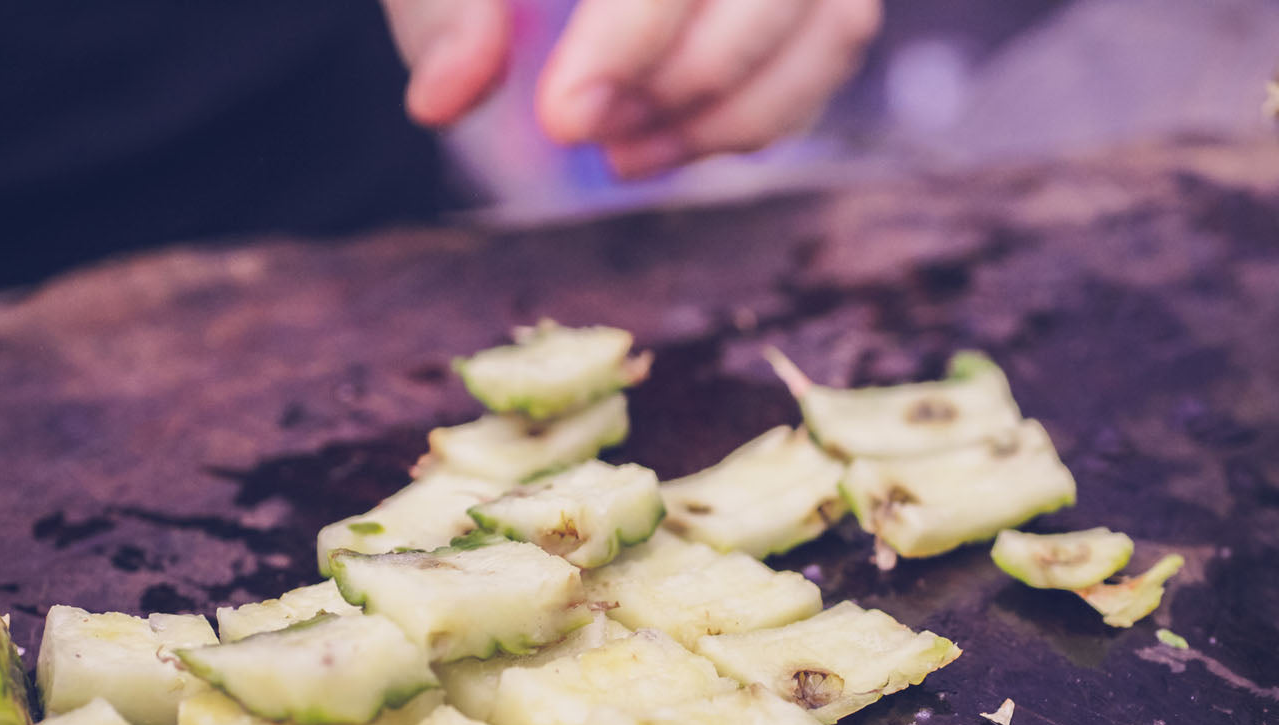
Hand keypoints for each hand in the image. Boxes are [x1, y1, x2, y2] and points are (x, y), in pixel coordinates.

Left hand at [379, 0, 881, 178]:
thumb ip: (443, 7)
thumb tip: (445, 101)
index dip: (631, 40)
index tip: (563, 122)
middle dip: (678, 85)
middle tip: (581, 133)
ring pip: (829, 26)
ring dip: (726, 119)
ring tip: (619, 156)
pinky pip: (834, 46)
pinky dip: (760, 116)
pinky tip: (661, 144)